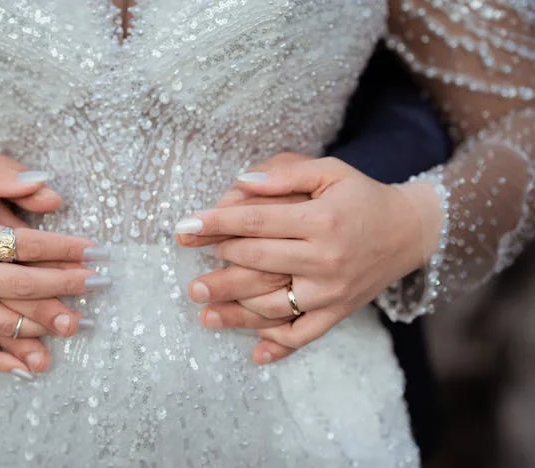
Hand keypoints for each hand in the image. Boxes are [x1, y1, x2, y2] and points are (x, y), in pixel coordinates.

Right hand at [0, 152, 108, 374]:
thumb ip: (1, 176)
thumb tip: (50, 190)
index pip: (26, 245)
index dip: (65, 249)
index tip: (96, 251)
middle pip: (22, 286)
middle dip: (66, 285)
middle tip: (100, 284)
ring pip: (4, 322)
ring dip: (43, 326)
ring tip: (77, 323)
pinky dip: (2, 362)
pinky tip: (31, 367)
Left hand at [177, 156, 423, 362]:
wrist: (410, 230)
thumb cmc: (361, 196)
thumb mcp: (330, 171)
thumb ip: (285, 173)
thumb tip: (240, 183)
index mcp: (321, 220)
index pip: (256, 222)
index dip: (215, 224)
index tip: (184, 228)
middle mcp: (326, 258)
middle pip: (258, 265)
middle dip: (216, 269)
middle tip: (189, 277)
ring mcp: (332, 291)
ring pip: (273, 306)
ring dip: (234, 312)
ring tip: (204, 312)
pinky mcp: (339, 311)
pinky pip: (305, 334)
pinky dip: (278, 345)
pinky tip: (253, 350)